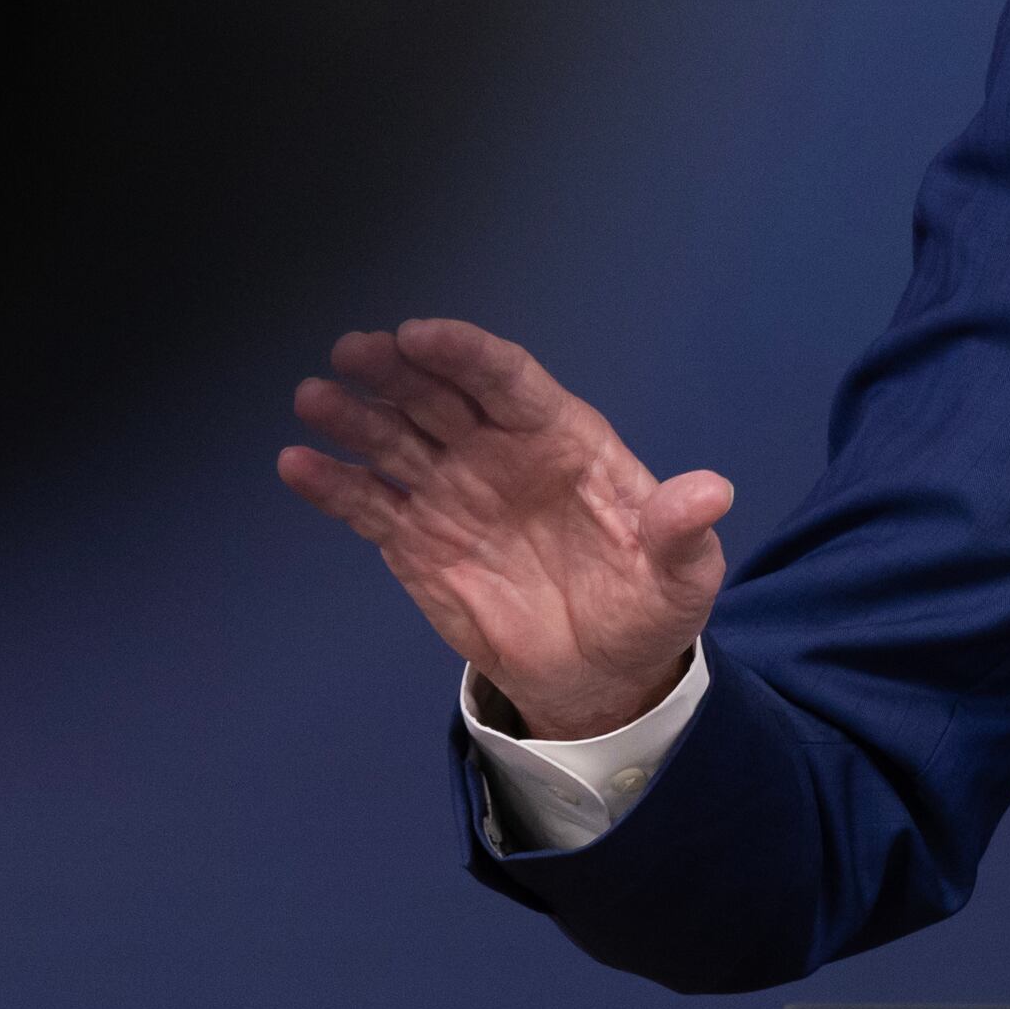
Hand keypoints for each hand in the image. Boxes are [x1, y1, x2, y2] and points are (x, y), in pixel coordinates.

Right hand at [274, 317, 730, 739]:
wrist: (603, 673)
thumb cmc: (647, 605)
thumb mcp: (683, 575)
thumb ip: (683, 531)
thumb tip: (711, 492)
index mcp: (563, 440)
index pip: (508, 381)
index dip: (465, 354)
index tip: (421, 335)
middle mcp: (499, 453)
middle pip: (441, 397)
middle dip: (396, 370)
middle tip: (352, 351)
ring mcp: (453, 493)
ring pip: (396, 441)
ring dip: (354, 417)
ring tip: (315, 398)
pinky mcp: (417, 541)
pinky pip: (370, 504)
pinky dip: (334, 485)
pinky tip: (298, 465)